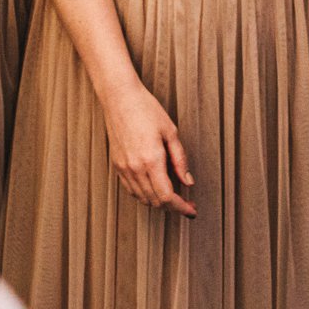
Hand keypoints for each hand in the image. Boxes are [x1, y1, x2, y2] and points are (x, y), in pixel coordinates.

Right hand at [100, 82, 195, 216]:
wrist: (119, 97)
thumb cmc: (146, 109)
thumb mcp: (171, 132)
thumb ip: (180, 160)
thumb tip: (188, 182)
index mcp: (151, 160)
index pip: (167, 196)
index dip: (181, 207)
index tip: (192, 210)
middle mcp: (135, 168)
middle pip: (155, 201)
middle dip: (173, 206)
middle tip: (187, 202)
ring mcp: (124, 168)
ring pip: (142, 199)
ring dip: (159, 202)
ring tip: (173, 195)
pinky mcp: (117, 165)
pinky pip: (131, 190)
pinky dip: (145, 195)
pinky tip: (154, 187)